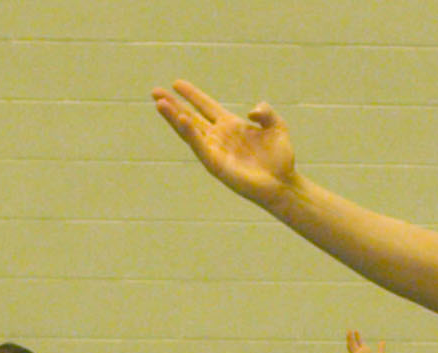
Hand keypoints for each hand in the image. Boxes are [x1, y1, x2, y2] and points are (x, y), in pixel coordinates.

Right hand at [151, 80, 297, 205]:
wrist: (282, 183)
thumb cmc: (280, 158)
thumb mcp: (276, 125)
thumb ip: (265, 112)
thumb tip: (250, 112)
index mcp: (230, 125)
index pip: (205, 106)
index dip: (192, 95)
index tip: (176, 83)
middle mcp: (218, 137)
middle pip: (190, 117)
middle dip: (173, 104)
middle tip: (155, 92)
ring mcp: (214, 150)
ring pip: (188, 130)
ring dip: (174, 117)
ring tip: (159, 104)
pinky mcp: (215, 165)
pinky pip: (199, 146)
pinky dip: (190, 133)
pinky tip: (182, 119)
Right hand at [345, 330, 384, 352]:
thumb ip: (381, 348)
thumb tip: (382, 341)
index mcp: (365, 351)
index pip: (360, 342)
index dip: (357, 336)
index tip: (355, 331)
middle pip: (354, 343)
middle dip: (351, 337)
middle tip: (349, 330)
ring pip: (352, 346)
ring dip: (349, 340)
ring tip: (348, 333)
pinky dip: (349, 348)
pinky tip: (347, 343)